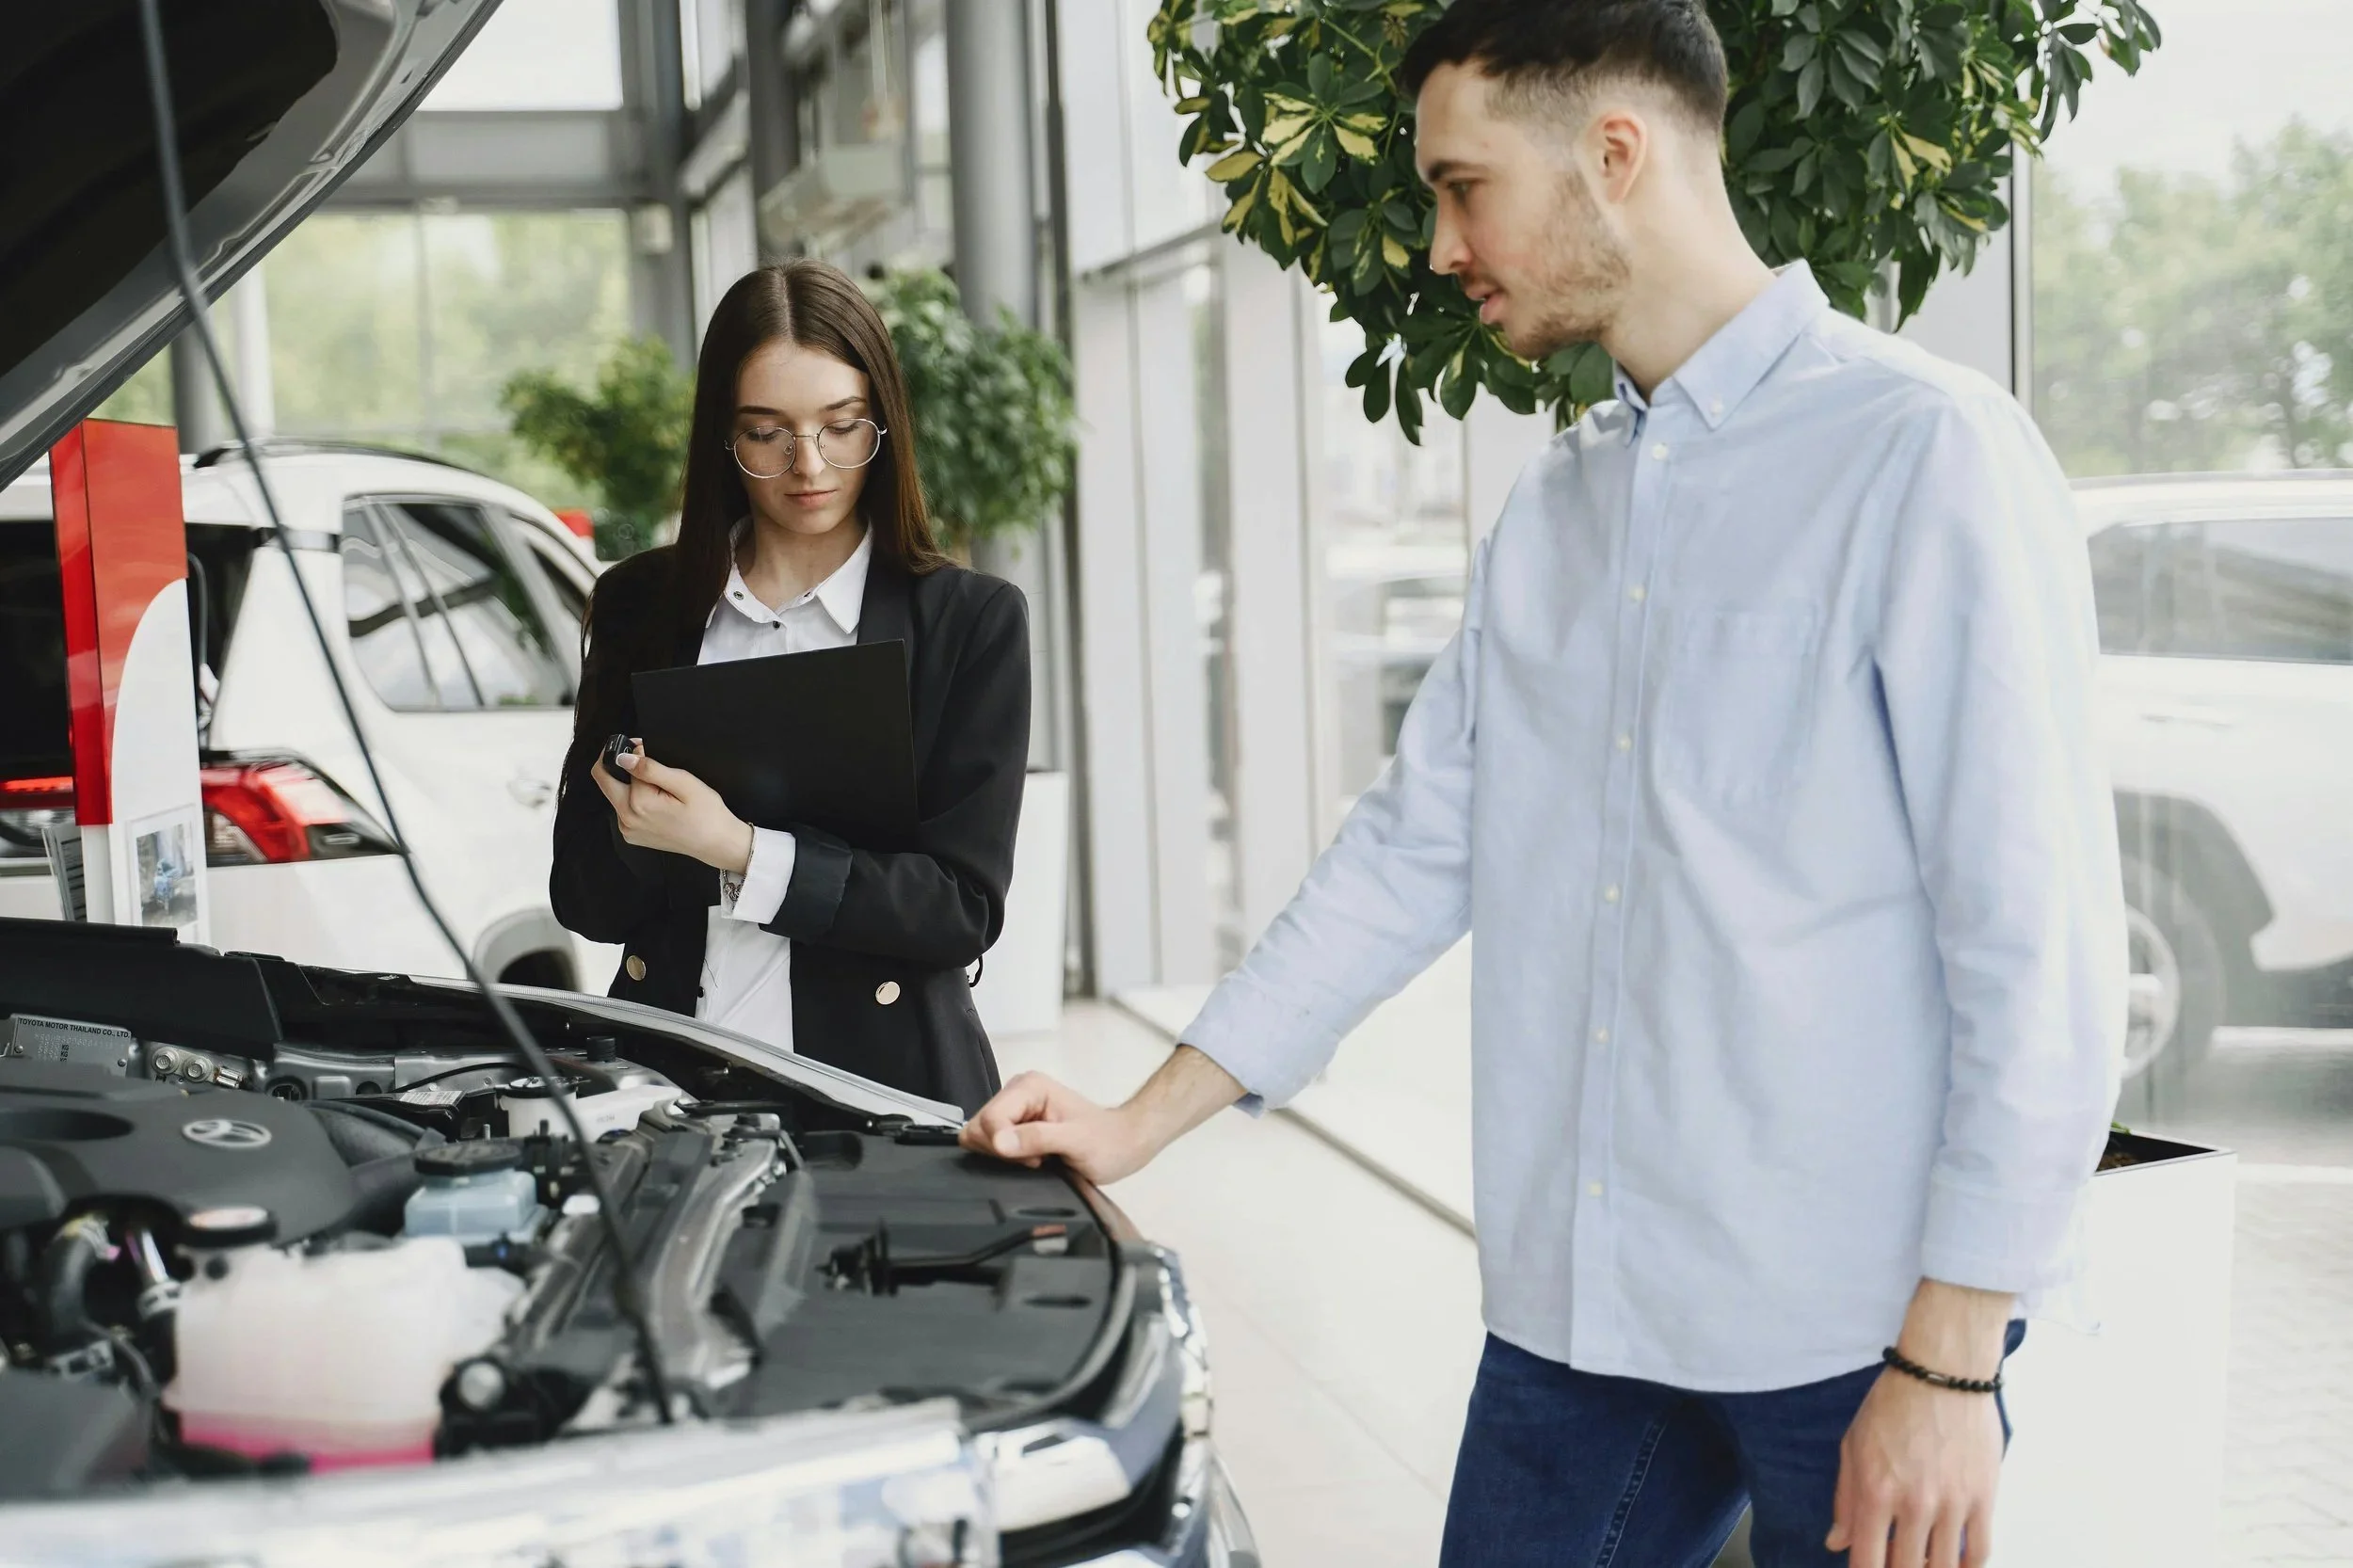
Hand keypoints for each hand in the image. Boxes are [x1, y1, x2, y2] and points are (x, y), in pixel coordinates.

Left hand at [590, 743, 753, 873]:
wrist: (716, 843)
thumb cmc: (707, 814)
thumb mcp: (684, 783)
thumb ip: (651, 768)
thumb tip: (623, 757)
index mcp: (638, 803)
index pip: (622, 764)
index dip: (633, 751)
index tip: (646, 747)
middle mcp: (627, 818)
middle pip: (604, 779)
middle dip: (619, 763)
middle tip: (644, 759)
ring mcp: (627, 829)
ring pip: (614, 793)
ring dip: (629, 783)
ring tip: (658, 785)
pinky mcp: (631, 834)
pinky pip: (622, 808)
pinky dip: (633, 798)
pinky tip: (656, 801)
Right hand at [959, 1073, 1155, 1185]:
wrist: (1123, 1143)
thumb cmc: (1107, 1142)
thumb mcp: (1076, 1142)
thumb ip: (1037, 1138)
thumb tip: (999, 1142)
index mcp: (1028, 1087)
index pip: (989, 1119)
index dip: (1003, 1145)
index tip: (1034, 1157)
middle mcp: (1016, 1091)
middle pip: (979, 1128)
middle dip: (1002, 1150)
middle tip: (1037, 1157)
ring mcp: (1014, 1107)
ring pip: (981, 1137)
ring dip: (1005, 1155)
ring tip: (1037, 1157)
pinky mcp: (1013, 1122)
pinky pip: (990, 1144)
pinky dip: (1007, 1157)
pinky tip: (1032, 1157)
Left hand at [1829, 1280, 2011, 1567]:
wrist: (1944, 1372)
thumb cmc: (1891, 1405)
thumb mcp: (1854, 1445)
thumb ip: (1845, 1499)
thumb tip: (1837, 1543)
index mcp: (1876, 1491)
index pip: (1868, 1562)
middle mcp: (1915, 1503)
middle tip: (1896, 1561)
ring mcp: (1953, 1503)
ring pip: (1944, 1567)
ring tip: (1922, 1562)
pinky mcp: (1984, 1497)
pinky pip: (1980, 1551)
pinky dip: (1966, 1566)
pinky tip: (1955, 1564)